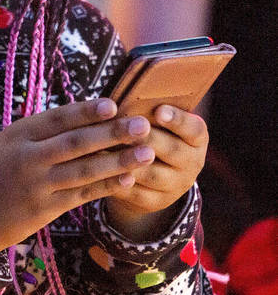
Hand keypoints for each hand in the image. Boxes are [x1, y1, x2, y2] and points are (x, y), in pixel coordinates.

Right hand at [0, 98, 157, 258]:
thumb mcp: (1, 145)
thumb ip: (32, 133)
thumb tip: (74, 116)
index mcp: (16, 136)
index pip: (56, 119)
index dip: (86, 111)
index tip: (113, 104)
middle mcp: (27, 158)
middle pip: (76, 142)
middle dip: (112, 132)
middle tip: (143, 124)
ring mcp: (36, 185)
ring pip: (84, 170)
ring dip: (119, 161)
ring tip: (147, 152)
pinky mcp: (44, 210)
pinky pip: (81, 195)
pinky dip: (106, 187)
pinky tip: (129, 179)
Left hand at [104, 104, 208, 241]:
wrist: (150, 177)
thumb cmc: (149, 135)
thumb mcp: (156, 123)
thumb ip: (148, 111)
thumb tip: (128, 91)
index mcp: (196, 138)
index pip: (194, 129)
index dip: (178, 120)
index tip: (158, 110)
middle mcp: (192, 163)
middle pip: (171, 151)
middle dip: (146, 138)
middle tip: (125, 128)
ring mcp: (175, 185)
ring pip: (151, 173)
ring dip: (127, 160)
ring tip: (106, 147)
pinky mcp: (155, 202)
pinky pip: (134, 192)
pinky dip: (116, 180)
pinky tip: (98, 170)